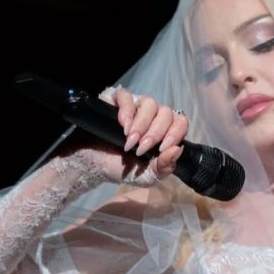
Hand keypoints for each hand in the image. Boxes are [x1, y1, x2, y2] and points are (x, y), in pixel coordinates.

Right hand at [64, 87, 187, 187]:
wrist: (92, 165)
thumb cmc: (120, 169)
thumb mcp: (146, 176)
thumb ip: (164, 167)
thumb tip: (178, 150)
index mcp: (163, 132)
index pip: (180, 122)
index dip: (175, 133)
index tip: (162, 148)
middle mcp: (152, 117)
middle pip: (166, 113)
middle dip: (155, 134)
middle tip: (140, 149)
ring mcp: (135, 107)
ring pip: (150, 103)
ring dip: (141, 124)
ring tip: (129, 141)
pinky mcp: (116, 101)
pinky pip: (127, 96)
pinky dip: (127, 111)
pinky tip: (123, 126)